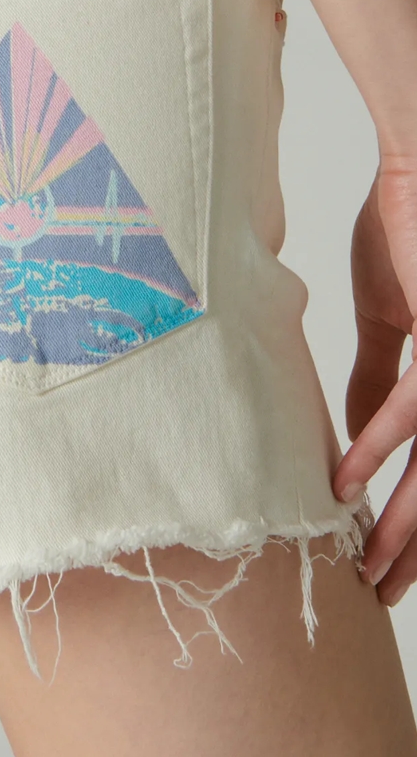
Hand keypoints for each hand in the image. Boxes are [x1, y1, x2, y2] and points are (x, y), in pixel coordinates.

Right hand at [332, 159, 416, 605]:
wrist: (416, 167)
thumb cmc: (406, 227)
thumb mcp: (390, 316)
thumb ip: (377, 377)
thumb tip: (354, 437)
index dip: (416, 518)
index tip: (387, 557)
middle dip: (415, 544)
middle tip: (382, 589)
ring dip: (402, 523)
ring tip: (370, 566)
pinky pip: (412, 411)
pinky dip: (376, 448)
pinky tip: (346, 484)